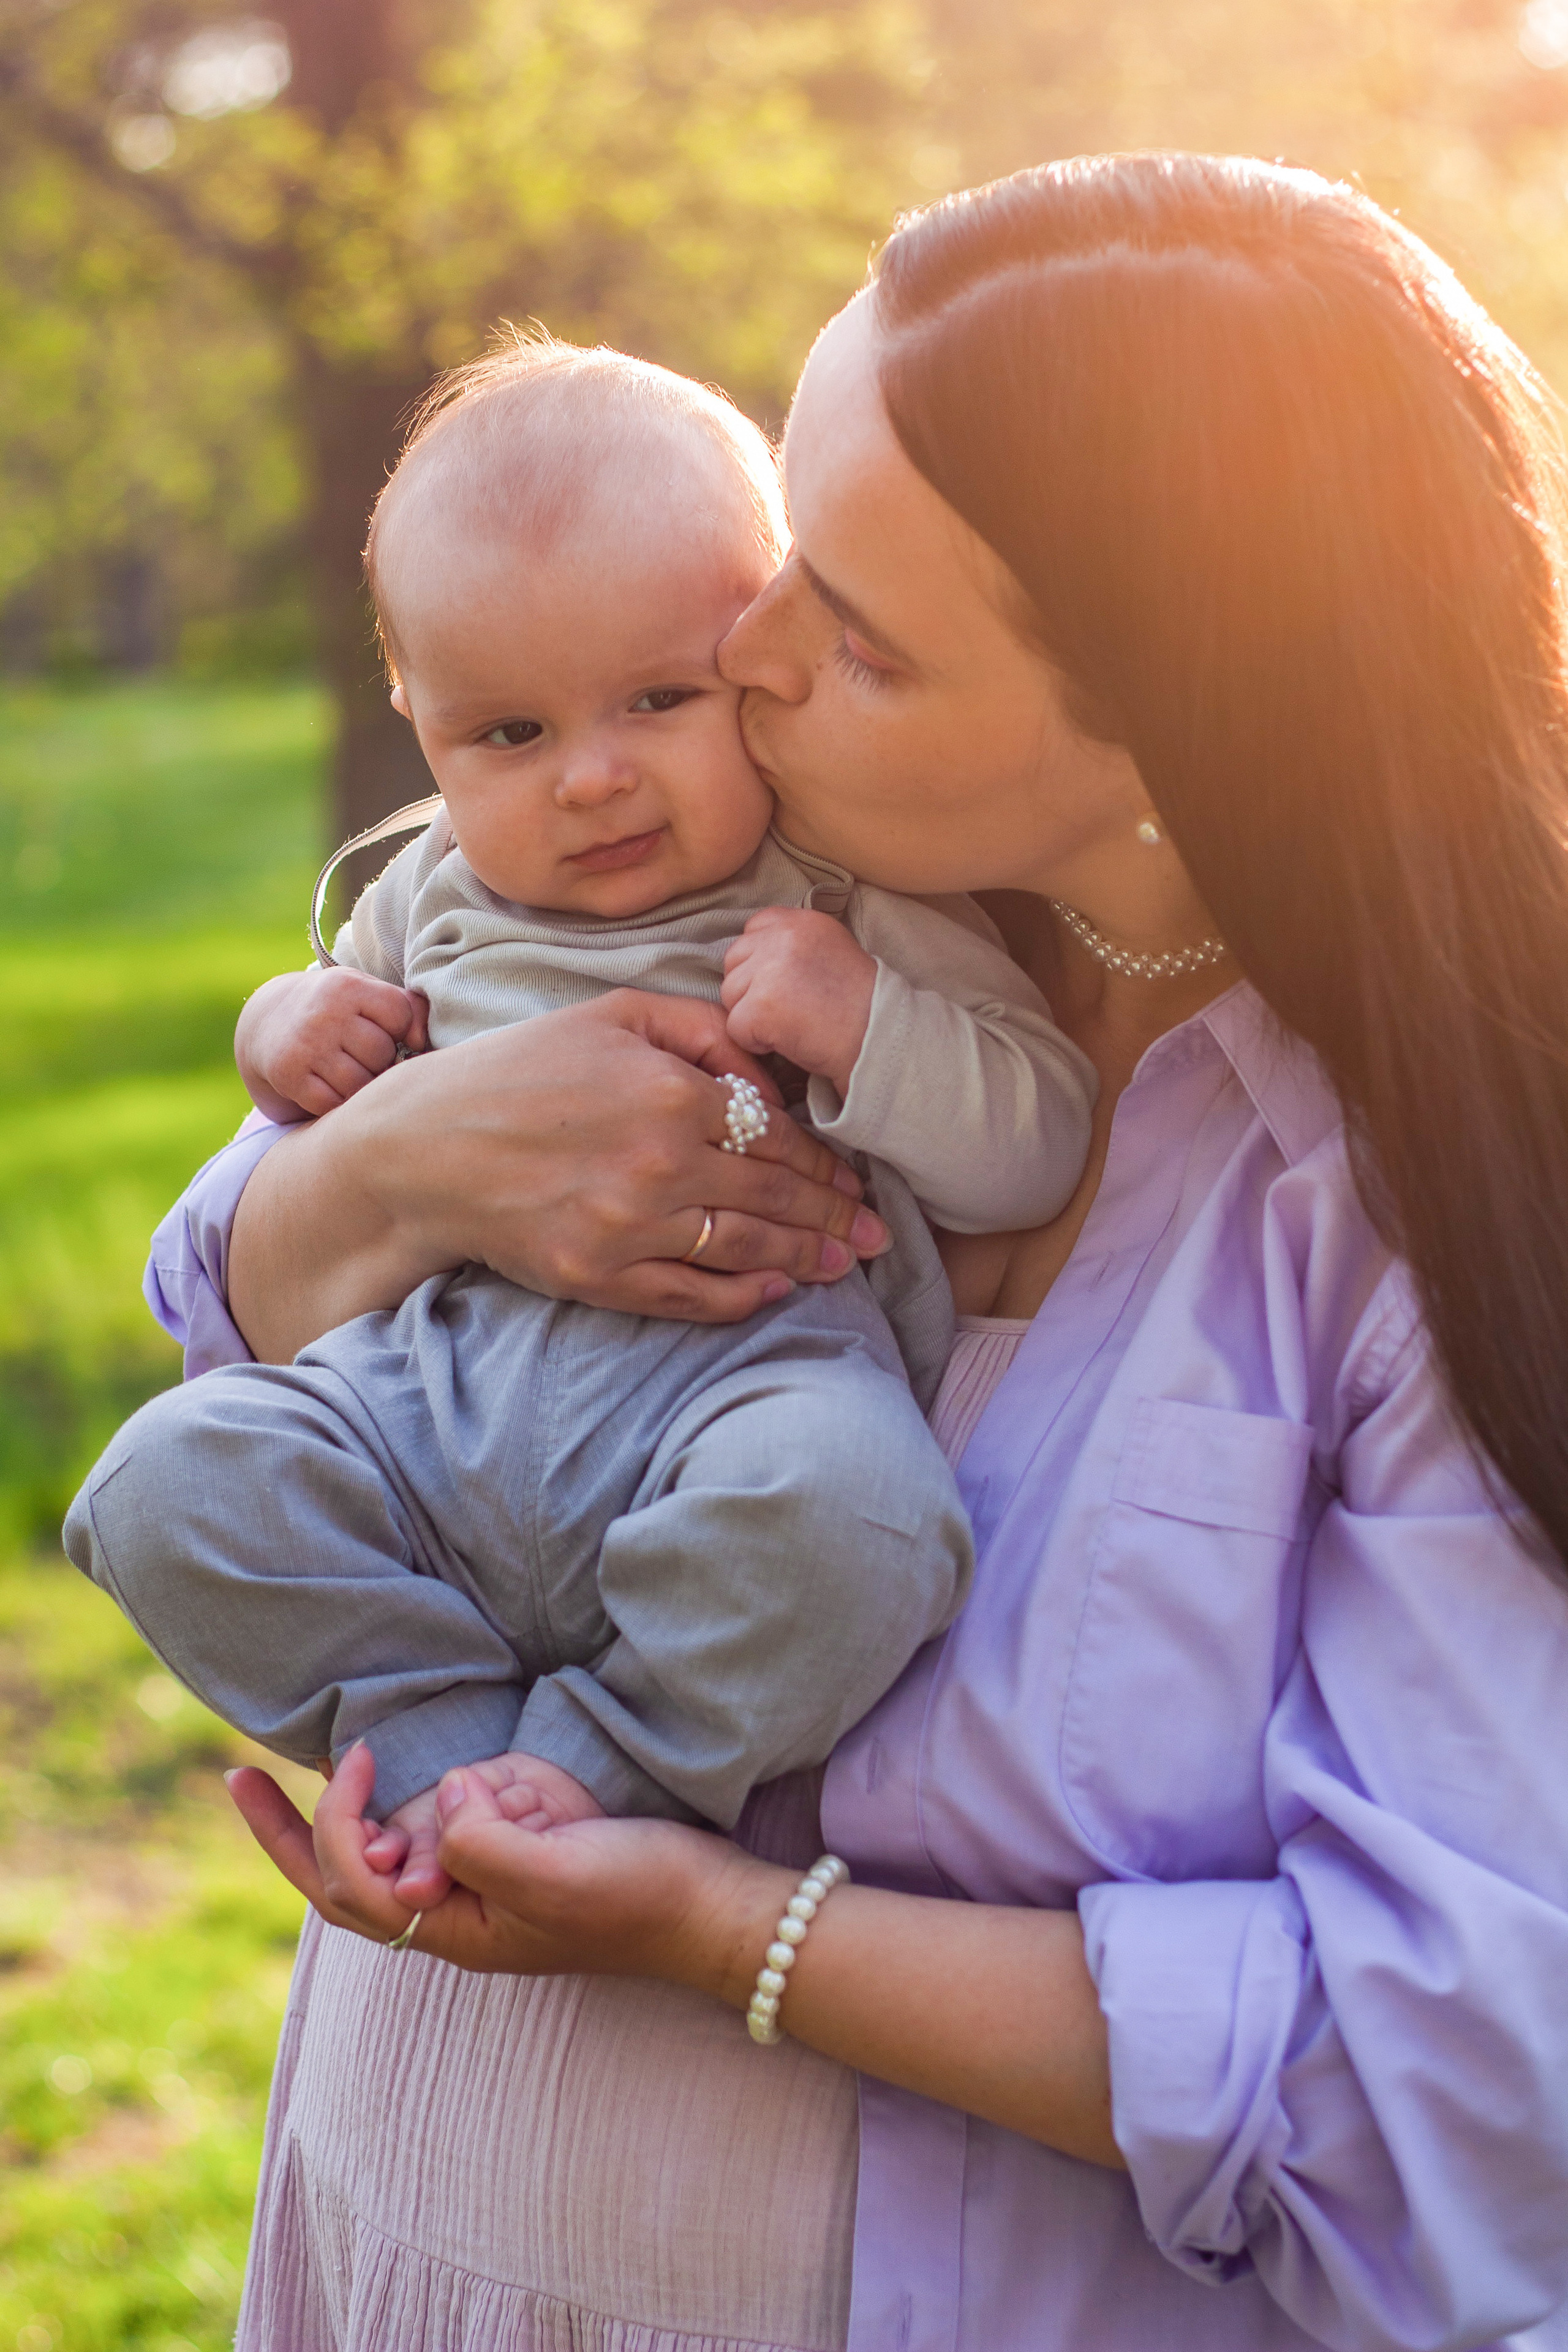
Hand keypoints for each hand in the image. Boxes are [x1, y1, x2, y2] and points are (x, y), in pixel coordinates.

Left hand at [226, 1744, 781, 1988]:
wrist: (711, 1904)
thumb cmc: (637, 1900)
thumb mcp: (554, 1876)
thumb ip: (480, 1845)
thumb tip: (440, 1799)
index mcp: (452, 1929)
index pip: (349, 1883)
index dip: (330, 1822)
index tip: (355, 1756)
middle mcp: (456, 1909)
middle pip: (343, 1878)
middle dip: (289, 1831)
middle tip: (242, 1779)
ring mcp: (486, 1882)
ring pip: (406, 1836)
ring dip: (402, 1800)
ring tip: (430, 1771)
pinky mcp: (519, 1851)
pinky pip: (458, 1818)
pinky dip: (446, 1794)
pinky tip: (474, 1776)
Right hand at [229, 989, 892, 1360]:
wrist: (425, 1149)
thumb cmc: (520, 1070)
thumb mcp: (612, 1014)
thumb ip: (700, 1029)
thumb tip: (769, 1072)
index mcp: (670, 1094)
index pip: (777, 1135)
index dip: (825, 1160)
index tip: (854, 1176)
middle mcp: (660, 1165)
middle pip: (776, 1197)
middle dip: (837, 1217)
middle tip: (880, 1233)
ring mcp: (631, 1228)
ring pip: (746, 1250)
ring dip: (806, 1260)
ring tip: (846, 1264)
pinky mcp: (601, 1277)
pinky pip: (692, 1297)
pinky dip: (742, 1297)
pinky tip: (774, 1290)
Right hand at [236, 967, 429, 1120]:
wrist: (267, 1021)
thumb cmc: (335, 1009)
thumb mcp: (365, 993)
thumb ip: (407, 1008)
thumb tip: (422, 1043)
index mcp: (347, 985)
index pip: (400, 1015)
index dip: (399, 1029)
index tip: (383, 1028)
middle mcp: (324, 1013)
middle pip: (382, 1053)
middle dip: (380, 1059)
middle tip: (361, 1054)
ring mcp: (304, 1045)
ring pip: (360, 1084)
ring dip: (360, 1086)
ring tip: (349, 1070)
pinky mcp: (288, 1075)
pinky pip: (332, 1104)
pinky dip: (336, 1103)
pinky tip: (329, 1086)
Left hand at [721, 909, 875, 1097]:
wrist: (879, 1041)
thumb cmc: (860, 1007)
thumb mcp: (831, 952)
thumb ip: (792, 945)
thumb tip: (753, 955)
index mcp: (802, 921)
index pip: (753, 929)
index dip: (761, 962)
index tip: (786, 984)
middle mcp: (784, 936)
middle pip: (734, 961)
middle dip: (750, 989)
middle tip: (789, 1010)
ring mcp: (770, 969)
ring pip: (730, 994)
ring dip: (751, 1016)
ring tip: (792, 1025)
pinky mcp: (761, 1006)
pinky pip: (735, 1028)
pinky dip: (755, 1042)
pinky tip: (787, 1041)